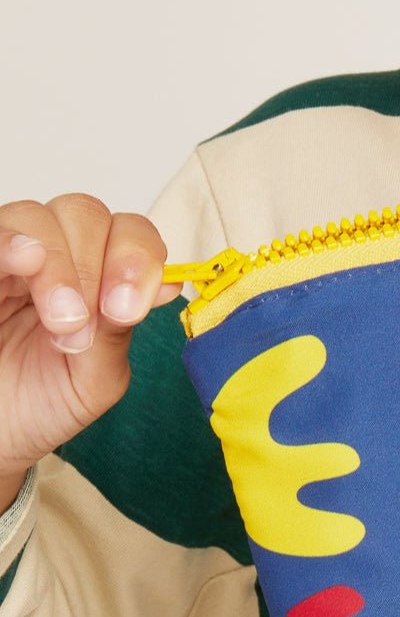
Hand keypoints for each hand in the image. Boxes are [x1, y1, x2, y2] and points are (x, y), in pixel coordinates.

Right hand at [0, 195, 182, 483]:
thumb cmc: (43, 403)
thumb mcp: (94, 378)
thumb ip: (120, 333)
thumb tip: (168, 285)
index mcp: (98, 277)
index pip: (130, 234)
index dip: (137, 259)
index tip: (128, 308)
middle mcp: (54, 255)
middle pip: (84, 213)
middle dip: (94, 264)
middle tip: (81, 322)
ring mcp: (8, 259)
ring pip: (34, 217)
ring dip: (57, 262)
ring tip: (59, 317)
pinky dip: (8, 244)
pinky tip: (22, 261)